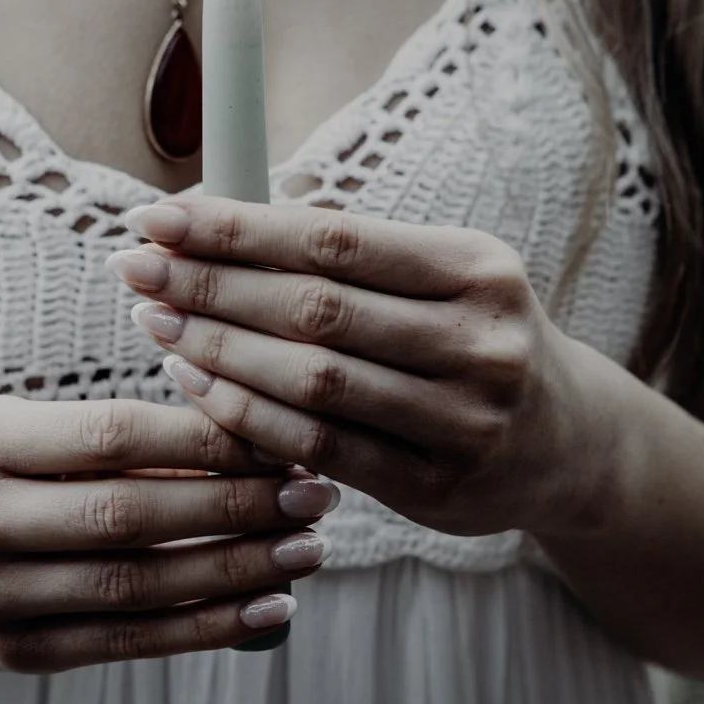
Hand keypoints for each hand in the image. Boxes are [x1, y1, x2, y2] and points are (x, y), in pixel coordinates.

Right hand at [0, 394, 340, 672]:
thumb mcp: (34, 427)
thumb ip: (127, 435)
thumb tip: (260, 440)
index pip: (111, 435)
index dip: (205, 437)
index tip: (284, 435)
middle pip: (129, 515)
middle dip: (237, 505)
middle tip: (316, 494)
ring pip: (136, 586)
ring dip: (237, 570)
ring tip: (308, 549)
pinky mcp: (15, 655)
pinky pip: (129, 642)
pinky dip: (209, 627)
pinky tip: (270, 608)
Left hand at [107, 195, 614, 539]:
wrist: (570, 443)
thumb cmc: (473, 337)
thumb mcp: (444, 277)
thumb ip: (351, 257)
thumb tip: (213, 220)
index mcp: (476, 267)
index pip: (333, 239)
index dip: (237, 228)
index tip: (159, 215)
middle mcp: (480, 341)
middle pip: (314, 308)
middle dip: (210, 284)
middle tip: (133, 267)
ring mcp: (463, 421)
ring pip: (312, 382)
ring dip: (217, 349)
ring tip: (152, 320)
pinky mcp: (437, 487)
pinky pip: (320, 448)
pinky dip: (247, 416)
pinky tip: (195, 385)